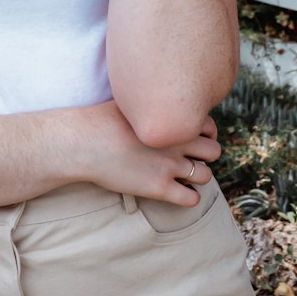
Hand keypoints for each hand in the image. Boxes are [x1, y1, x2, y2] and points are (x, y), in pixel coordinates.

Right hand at [78, 100, 220, 207]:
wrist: (83, 142)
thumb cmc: (101, 119)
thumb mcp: (131, 101)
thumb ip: (151, 103)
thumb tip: (154, 97)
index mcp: (173, 120)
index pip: (209, 126)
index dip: (204, 133)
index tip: (193, 138)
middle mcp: (177, 142)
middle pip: (213, 151)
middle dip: (205, 155)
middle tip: (191, 158)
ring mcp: (170, 166)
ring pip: (205, 176)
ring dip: (198, 177)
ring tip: (184, 177)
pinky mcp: (159, 188)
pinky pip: (191, 199)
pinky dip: (189, 198)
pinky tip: (177, 193)